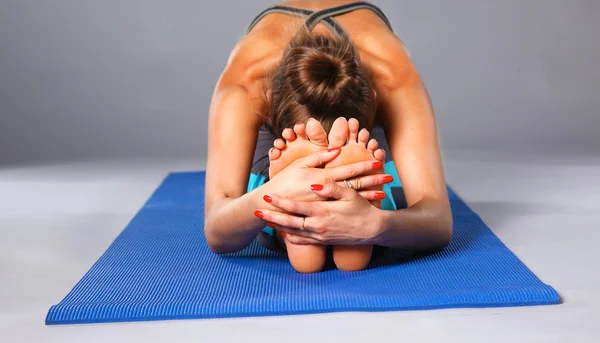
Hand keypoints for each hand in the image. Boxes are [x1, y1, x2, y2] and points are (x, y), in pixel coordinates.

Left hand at [256, 182, 384, 244]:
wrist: (373, 230)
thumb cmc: (362, 209)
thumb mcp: (349, 194)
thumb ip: (331, 188)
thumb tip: (314, 184)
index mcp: (323, 212)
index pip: (296, 208)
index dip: (280, 203)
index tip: (268, 197)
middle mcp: (318, 226)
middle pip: (289, 222)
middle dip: (271, 217)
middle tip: (256, 212)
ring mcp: (319, 236)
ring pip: (293, 233)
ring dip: (277, 227)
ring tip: (265, 221)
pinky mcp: (323, 241)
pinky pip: (302, 241)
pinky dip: (290, 237)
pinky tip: (283, 233)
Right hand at [262, 148, 392, 202]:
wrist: (271, 205)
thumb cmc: (284, 182)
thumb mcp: (300, 164)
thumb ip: (319, 157)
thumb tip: (336, 149)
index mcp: (322, 177)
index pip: (348, 170)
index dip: (364, 165)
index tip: (378, 161)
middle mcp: (327, 192)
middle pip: (355, 185)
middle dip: (373, 180)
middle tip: (389, 177)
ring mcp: (326, 204)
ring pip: (352, 199)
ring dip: (369, 195)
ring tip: (384, 193)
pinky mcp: (323, 213)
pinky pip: (344, 210)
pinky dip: (356, 208)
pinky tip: (368, 206)